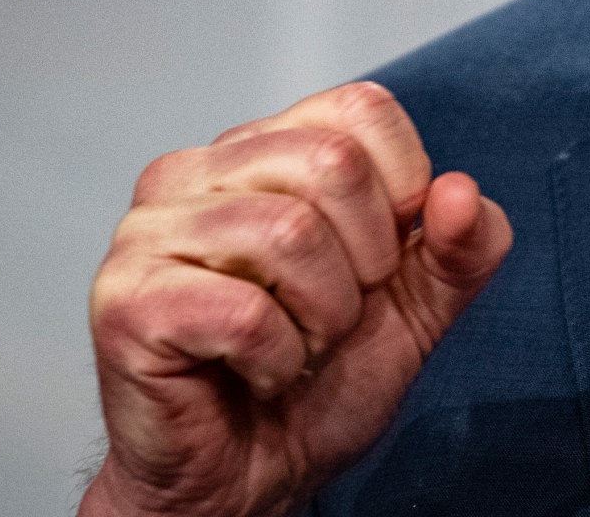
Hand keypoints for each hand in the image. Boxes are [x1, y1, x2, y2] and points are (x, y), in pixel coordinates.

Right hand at [81, 82, 512, 516]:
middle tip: (333, 314)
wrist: (249, 480)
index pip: (360, 109)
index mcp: (261, 150)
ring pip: (288, 233)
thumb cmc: (318, 381)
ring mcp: (148, 233)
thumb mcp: (420, 306)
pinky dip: (280, 360)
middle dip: (366, 261)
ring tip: (296, 345)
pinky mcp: (126, 302)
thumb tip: (460, 193)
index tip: (380, 259)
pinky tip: (259, 374)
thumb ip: (463, 246)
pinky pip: (245, 312)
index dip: (402, 190)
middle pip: (332, 161)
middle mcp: (193, 173)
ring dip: (323, 317)